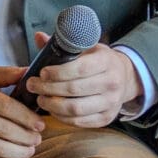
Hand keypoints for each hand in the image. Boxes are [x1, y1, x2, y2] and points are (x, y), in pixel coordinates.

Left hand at [22, 32, 141, 129]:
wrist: (124, 77)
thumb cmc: (99, 61)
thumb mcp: (87, 47)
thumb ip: (62, 45)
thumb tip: (39, 36)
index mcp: (107, 61)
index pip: (80, 69)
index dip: (57, 72)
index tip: (42, 72)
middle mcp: (112, 83)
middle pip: (74, 90)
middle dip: (48, 88)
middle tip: (33, 85)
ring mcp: (111, 103)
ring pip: (75, 109)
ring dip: (52, 105)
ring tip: (40, 98)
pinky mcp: (106, 118)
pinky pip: (79, 121)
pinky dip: (61, 117)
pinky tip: (52, 109)